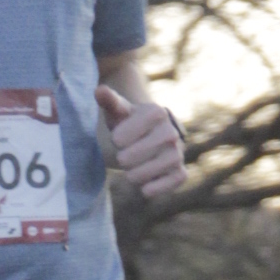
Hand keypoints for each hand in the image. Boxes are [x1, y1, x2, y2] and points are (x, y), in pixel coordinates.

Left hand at [96, 84, 186, 199]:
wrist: (149, 137)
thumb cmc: (128, 122)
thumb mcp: (117, 110)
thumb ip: (109, 100)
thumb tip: (99, 91)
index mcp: (156, 113)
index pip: (120, 138)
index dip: (116, 139)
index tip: (121, 135)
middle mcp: (171, 132)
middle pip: (128, 158)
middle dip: (122, 158)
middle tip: (127, 153)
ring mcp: (177, 153)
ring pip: (144, 173)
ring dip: (132, 175)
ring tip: (133, 167)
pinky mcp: (180, 173)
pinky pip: (166, 185)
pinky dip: (153, 188)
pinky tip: (145, 186)